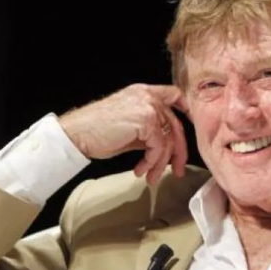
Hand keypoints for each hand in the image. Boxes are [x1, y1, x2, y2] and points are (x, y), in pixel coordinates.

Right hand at [59, 84, 187, 183]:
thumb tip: (167, 147)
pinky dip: (151, 162)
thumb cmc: (98, 133)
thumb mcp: (129, 128)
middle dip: (178, 151)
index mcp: (143, 93)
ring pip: (168, 139)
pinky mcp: (146, 120)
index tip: (192, 126)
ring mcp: (148, 106)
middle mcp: (148, 95)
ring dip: (160, 163)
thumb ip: (149, 131)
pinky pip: (159, 146)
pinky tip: (140, 170)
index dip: (187, 110)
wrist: (78, 134)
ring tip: (151, 176)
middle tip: (177, 170)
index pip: (175, 95)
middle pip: (176, 124)